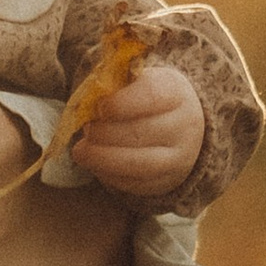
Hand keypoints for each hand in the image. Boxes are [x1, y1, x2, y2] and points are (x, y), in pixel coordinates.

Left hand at [68, 62, 203, 201]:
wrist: (178, 124)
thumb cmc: (145, 99)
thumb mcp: (135, 82)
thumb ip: (112, 84)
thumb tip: (87, 96)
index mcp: (175, 93)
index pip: (151, 96)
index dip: (121, 103)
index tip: (99, 107)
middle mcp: (184, 126)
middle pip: (141, 132)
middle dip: (104, 133)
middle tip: (86, 129)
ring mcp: (178, 157)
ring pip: (139, 163)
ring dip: (103, 158)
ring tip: (81, 151)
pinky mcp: (166, 181)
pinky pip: (135, 183)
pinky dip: (109, 175)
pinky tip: (95, 164)